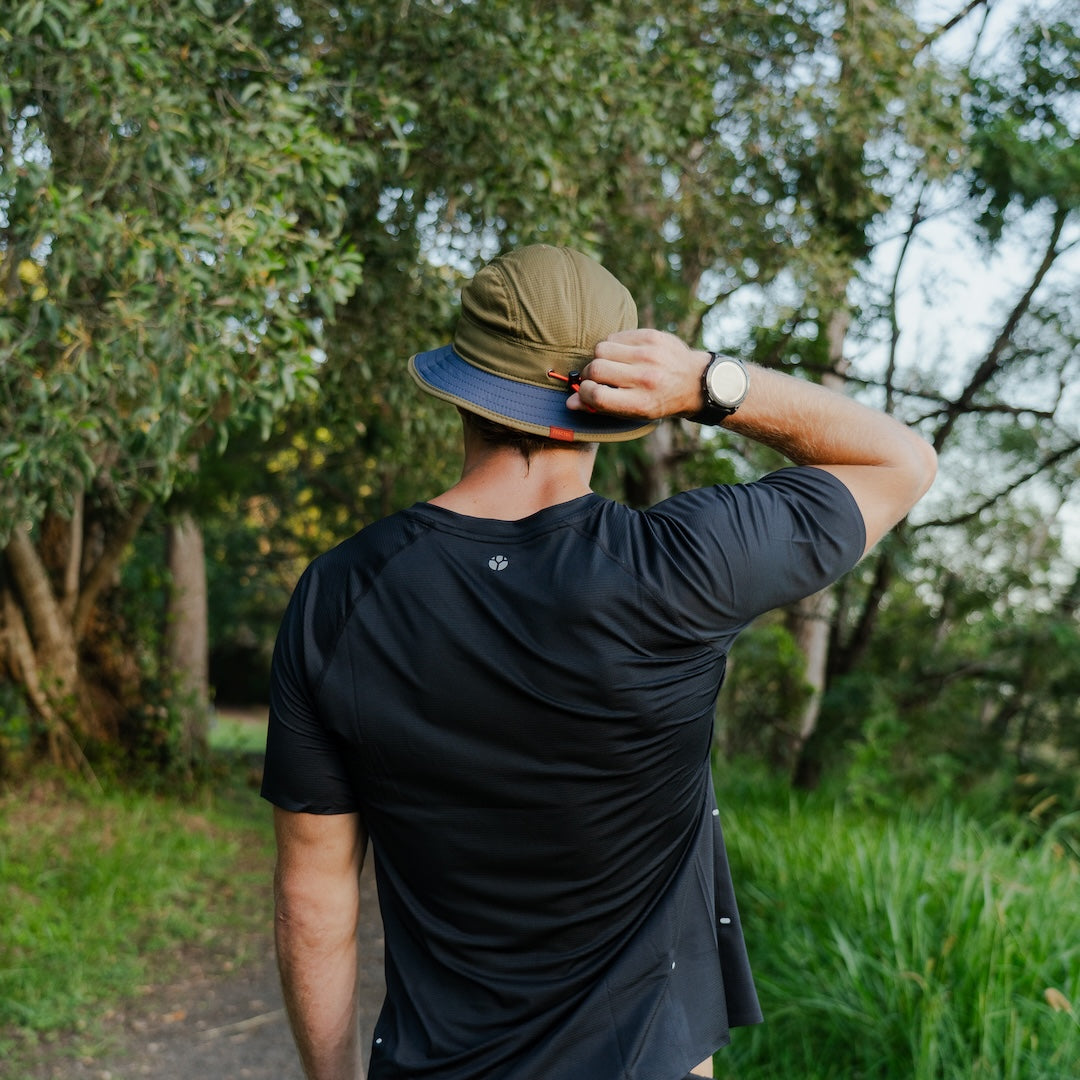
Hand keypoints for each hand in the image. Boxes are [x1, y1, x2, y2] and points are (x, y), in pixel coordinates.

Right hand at [566, 328, 706, 418]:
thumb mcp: (634, 412)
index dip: (585, 393)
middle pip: (596, 368)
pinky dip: (614, 345)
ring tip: (612, 364)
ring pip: (602, 348)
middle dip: (591, 374)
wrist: (693, 381)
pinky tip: (624, 354)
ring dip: (601, 357)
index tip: (587, 391)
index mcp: (640, 403)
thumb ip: (601, 407)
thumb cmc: (658, 400)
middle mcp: (645, 378)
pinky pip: (615, 335)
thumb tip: (570, 402)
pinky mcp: (651, 336)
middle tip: (599, 378)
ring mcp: (649, 354)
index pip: (597, 395)